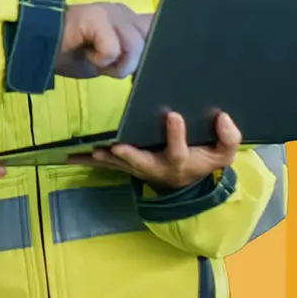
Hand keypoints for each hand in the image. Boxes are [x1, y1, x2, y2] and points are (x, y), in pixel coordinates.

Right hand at [55, 3, 151, 79]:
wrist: (39, 48)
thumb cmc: (73, 55)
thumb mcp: (111, 59)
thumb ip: (131, 54)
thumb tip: (154, 63)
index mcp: (129, 19)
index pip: (159, 27)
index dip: (160, 47)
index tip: (145, 67)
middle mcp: (124, 12)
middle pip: (152, 40)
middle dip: (134, 63)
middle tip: (109, 66)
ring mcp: (111, 12)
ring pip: (134, 47)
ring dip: (115, 65)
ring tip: (96, 60)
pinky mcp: (98, 17)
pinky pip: (113, 49)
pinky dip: (101, 60)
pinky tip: (87, 54)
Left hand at [70, 112, 241, 191]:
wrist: (184, 182)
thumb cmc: (202, 162)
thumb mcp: (222, 154)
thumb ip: (228, 138)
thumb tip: (224, 118)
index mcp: (181, 161)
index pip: (180, 150)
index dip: (176, 135)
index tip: (172, 115)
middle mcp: (156, 167)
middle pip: (143, 163)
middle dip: (130, 155)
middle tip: (118, 147)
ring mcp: (138, 168)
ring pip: (119, 164)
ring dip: (105, 159)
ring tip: (91, 151)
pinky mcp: (124, 166)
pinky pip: (104, 164)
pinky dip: (86, 160)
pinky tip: (68, 156)